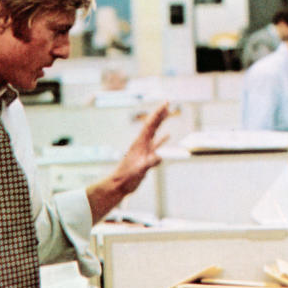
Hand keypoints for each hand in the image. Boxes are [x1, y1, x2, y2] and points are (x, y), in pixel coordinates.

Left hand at [87, 101, 170, 222]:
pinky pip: (157, 145)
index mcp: (139, 143)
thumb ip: (149, 163)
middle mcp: (141, 144)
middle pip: (152, 125)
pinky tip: (168, 135)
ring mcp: (144, 150)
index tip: (165, 103)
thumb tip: (160, 157)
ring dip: (161, 123)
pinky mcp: (146, 157)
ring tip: (167, 114)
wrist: (119, 185)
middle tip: (167, 103)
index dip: (158, 113)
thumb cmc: (126, 178)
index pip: (150, 124)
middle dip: (159, 113)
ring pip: (154, 132)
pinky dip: (163, 139)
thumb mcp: (139, 170)